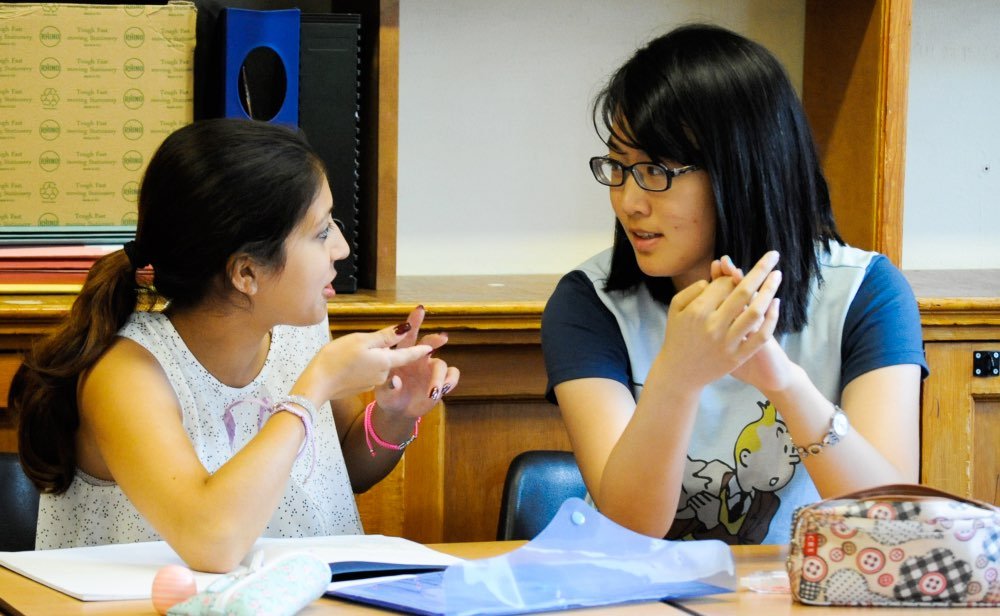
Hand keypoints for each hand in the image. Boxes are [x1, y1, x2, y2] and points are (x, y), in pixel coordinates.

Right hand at [295, 316, 433, 402]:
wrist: (317, 384)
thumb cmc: (337, 359)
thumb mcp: (362, 341)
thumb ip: (385, 336)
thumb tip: (406, 328)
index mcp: (386, 361)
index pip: (409, 354)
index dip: (422, 349)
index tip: (435, 345)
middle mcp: (383, 374)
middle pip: (390, 357)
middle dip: (385, 349)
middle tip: (371, 342)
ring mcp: (372, 382)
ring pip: (378, 364)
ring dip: (371, 356)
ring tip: (350, 350)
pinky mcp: (361, 386)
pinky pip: (367, 371)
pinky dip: (362, 365)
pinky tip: (347, 362)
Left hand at [375, 305, 459, 419]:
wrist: (398, 411)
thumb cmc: (389, 396)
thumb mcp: (383, 393)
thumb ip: (388, 388)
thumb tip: (395, 382)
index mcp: (402, 355)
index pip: (408, 335)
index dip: (413, 322)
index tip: (420, 309)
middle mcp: (419, 358)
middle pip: (429, 343)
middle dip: (435, 339)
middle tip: (443, 338)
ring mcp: (431, 369)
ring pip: (441, 363)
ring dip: (438, 377)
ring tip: (433, 391)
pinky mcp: (441, 381)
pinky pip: (452, 375)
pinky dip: (450, 381)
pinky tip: (444, 390)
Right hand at [654, 251, 781, 389]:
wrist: (679, 373)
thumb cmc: (677, 336)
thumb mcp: (675, 309)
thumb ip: (692, 291)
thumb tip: (715, 280)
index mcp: (697, 312)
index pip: (723, 285)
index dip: (729, 276)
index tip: (731, 275)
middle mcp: (714, 326)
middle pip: (743, 291)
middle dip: (761, 269)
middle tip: (773, 256)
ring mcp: (727, 342)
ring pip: (756, 311)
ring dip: (769, 290)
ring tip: (777, 275)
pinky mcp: (737, 357)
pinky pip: (761, 336)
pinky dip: (771, 318)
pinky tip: (776, 303)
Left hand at [688, 491, 720, 528]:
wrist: (712, 522)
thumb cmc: (713, 511)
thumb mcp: (716, 503)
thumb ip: (711, 497)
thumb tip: (701, 491)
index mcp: (715, 500)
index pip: (705, 493)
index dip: (701, 493)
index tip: (699, 494)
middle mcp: (710, 503)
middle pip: (699, 495)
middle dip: (696, 496)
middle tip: (696, 497)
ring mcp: (705, 507)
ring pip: (695, 499)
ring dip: (692, 498)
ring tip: (692, 498)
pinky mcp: (699, 511)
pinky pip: (693, 504)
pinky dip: (690, 502)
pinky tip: (690, 502)